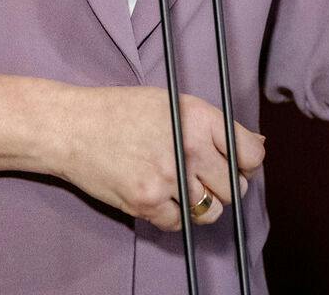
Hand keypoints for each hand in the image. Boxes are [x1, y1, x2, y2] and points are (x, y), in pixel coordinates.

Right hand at [45, 85, 265, 230]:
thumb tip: (257, 146)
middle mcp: (188, 147)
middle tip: (202, 177)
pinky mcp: (148, 202)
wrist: (71, 127)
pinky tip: (158, 195)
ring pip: (211, 210)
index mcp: (197, 117)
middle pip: (234, 187)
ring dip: (201, 205)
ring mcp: (168, 177)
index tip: (235, 164)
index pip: (251, 153)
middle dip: (223, 186)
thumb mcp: (171, 104)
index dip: (246, 162)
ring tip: (180, 188)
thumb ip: (212, 125)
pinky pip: (180, 223)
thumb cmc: (119, 111)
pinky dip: (172, 215)